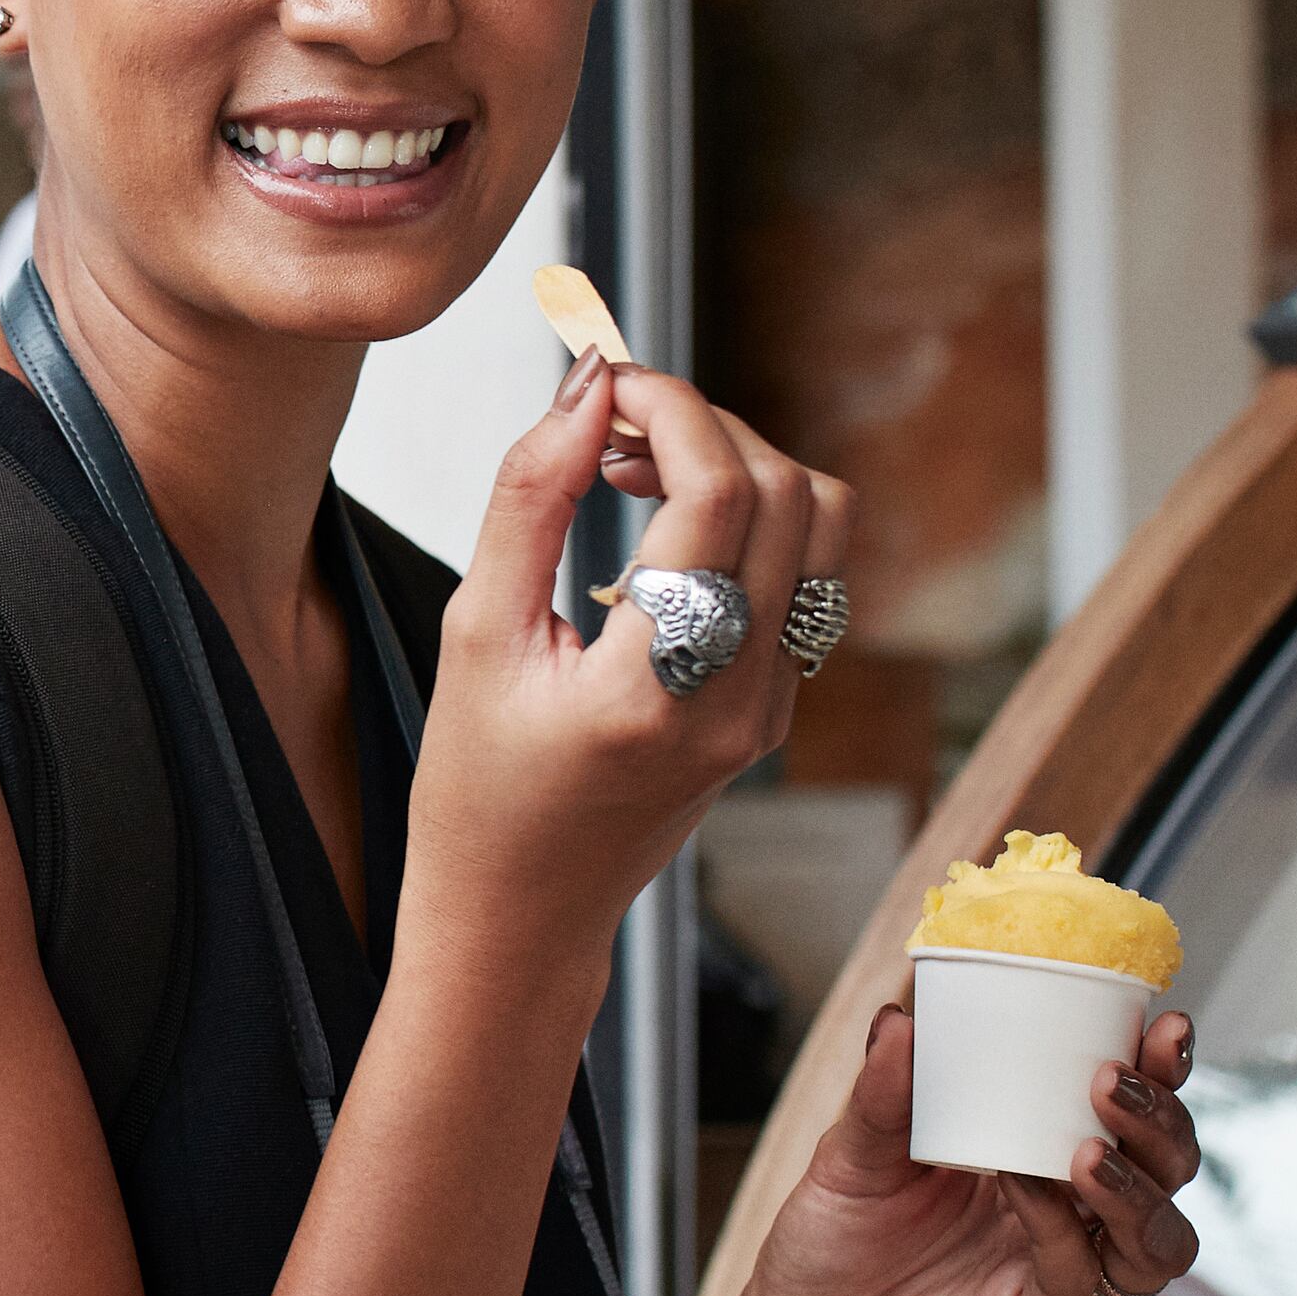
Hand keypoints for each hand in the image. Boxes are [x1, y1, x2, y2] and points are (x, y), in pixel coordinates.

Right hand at [412, 352, 851, 944]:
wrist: (523, 913)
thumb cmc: (478, 789)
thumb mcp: (476, 634)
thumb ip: (532, 498)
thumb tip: (585, 387)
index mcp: (654, 685)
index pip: (718, 492)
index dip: (670, 407)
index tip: (605, 383)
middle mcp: (737, 697)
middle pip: (788, 492)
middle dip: (705, 425)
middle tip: (611, 425)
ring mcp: (771, 708)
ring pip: (820, 528)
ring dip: (740, 467)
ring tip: (640, 471)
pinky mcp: (775, 709)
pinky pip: (803, 578)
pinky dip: (746, 523)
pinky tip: (659, 536)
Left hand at [676, 997, 1205, 1295]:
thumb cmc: (828, 1246)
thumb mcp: (848, 1155)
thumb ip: (880, 1093)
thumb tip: (899, 1021)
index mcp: (1034, 1155)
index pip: (1125, 1110)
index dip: (1159, 1070)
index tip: (1163, 1024)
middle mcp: (1063, 1216)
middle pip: (1165, 1170)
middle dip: (1159, 1122)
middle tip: (1112, 1080)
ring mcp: (1055, 1277)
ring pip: (1156, 1240)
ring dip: (1138, 1188)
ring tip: (1085, 1147)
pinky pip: (1079, 1281)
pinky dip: (1063, 1231)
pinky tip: (1026, 1189)